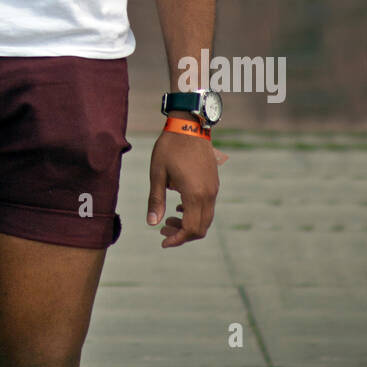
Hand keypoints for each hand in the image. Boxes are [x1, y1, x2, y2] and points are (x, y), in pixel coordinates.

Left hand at [146, 129, 220, 246]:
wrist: (189, 125)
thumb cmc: (169, 148)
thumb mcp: (157, 173)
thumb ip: (156, 200)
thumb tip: (152, 224)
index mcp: (194, 194)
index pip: (190, 228)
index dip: (177, 239)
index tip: (163, 241)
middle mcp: (208, 194)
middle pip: (201, 228)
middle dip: (182, 235)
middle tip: (162, 231)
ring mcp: (213, 189)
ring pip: (206, 219)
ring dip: (189, 224)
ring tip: (168, 220)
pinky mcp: (214, 183)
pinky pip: (208, 207)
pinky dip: (195, 214)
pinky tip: (179, 207)